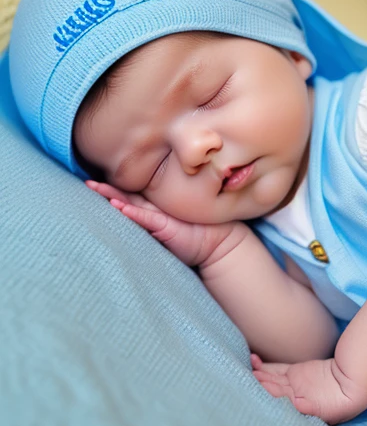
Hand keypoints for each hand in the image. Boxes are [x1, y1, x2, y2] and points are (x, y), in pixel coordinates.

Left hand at [86, 180, 238, 267]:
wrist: (221, 243)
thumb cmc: (198, 239)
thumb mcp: (172, 233)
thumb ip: (156, 226)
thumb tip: (137, 221)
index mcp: (155, 210)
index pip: (130, 198)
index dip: (112, 191)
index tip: (93, 184)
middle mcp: (156, 209)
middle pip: (126, 195)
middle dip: (106, 190)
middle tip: (86, 182)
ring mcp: (161, 215)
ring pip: (131, 202)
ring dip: (112, 195)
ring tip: (93, 188)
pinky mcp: (166, 225)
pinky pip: (145, 218)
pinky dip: (131, 212)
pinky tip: (117, 207)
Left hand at [251, 354, 366, 423]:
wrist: (358, 379)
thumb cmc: (352, 397)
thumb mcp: (341, 406)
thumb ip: (317, 407)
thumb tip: (298, 406)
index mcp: (304, 408)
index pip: (284, 401)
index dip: (273, 394)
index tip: (263, 386)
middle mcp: (295, 398)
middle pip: (274, 391)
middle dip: (261, 384)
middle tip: (251, 375)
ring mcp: (293, 385)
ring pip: (271, 379)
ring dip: (259, 375)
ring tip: (250, 367)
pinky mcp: (293, 373)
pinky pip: (275, 369)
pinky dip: (264, 366)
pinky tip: (254, 360)